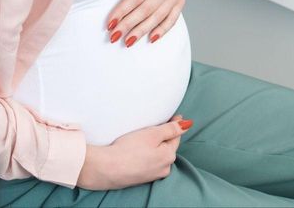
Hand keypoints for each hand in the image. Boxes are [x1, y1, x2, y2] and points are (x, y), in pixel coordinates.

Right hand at [76, 115, 191, 189]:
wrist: (105, 169)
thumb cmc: (129, 150)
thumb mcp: (153, 134)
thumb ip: (171, 129)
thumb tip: (188, 124)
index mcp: (169, 156)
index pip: (175, 137)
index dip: (175, 125)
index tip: (174, 115)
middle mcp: (163, 169)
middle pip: (167, 147)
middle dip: (165, 136)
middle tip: (159, 125)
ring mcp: (151, 175)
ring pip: (157, 156)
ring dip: (155, 147)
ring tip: (146, 138)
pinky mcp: (139, 178)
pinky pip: (148, 163)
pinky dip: (146, 155)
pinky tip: (137, 151)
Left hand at [106, 0, 184, 46]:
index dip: (123, 11)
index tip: (109, 23)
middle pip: (147, 9)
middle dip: (129, 24)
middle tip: (114, 36)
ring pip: (159, 16)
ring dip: (143, 30)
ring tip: (128, 42)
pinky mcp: (180, 0)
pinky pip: (172, 18)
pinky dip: (163, 29)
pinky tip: (151, 39)